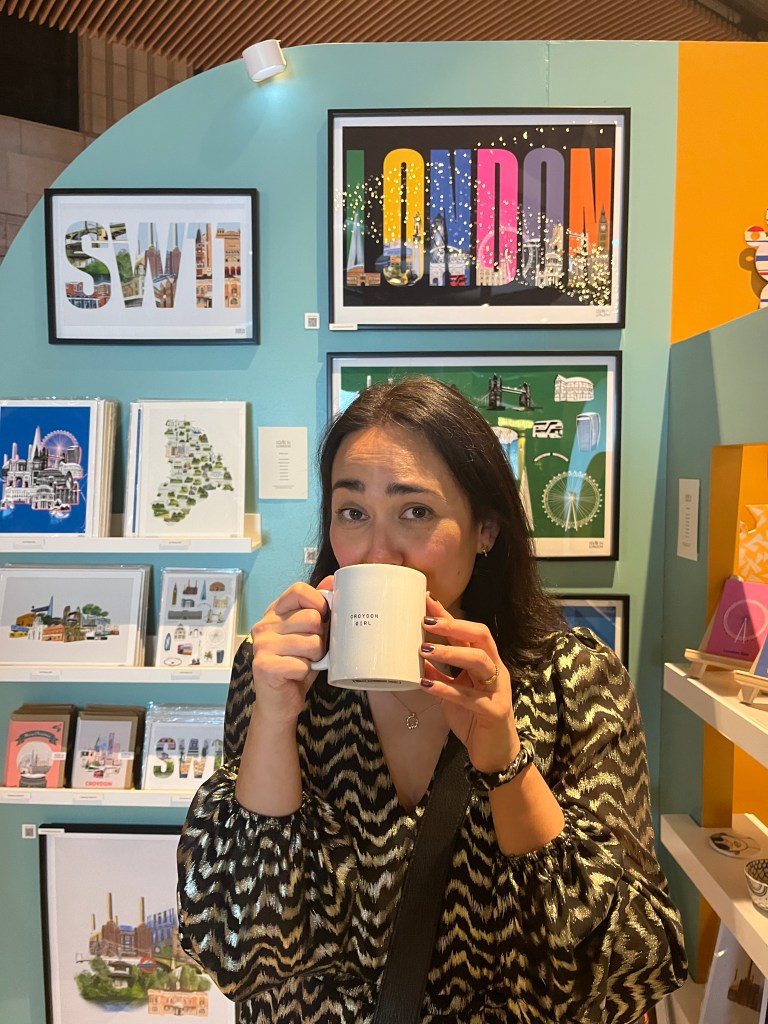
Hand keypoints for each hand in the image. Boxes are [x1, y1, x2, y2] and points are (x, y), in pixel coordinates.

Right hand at [249, 577, 332, 725]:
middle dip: (321, 638)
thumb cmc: (296, 665)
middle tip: (312, 651)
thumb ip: (318, 607)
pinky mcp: (264, 665)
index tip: (322, 619)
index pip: (299, 591)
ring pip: (312, 642)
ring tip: (305, 662)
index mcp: (275, 612)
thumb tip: (331, 580)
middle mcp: (264, 625)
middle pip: (312, 618)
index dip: (318, 603)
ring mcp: (262, 645)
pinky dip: (306, 672)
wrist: (279, 703)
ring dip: (316, 657)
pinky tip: (296, 675)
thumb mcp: (310, 633)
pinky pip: (303, 664)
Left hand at [421, 594, 519, 772]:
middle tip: (426, 621)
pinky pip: (469, 697)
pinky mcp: (493, 711)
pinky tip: (427, 685)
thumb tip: (414, 657)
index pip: (467, 632)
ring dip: (450, 653)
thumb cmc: (474, 719)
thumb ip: (437, 674)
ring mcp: (497, 689)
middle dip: (453, 626)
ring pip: (479, 661)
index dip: (448, 616)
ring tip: (424, 650)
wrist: (495, 754)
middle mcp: (494, 670)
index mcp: (485, 662)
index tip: (426, 600)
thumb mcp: (452, 692)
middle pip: (480, 637)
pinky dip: (446, 688)